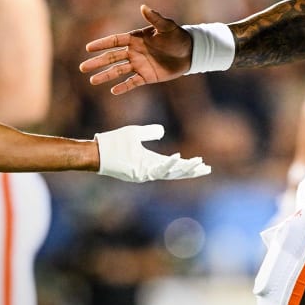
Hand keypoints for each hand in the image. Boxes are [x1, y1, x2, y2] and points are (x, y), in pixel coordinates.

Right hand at [80, 5, 191, 94]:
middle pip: (111, 57)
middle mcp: (134, 52)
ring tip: (92, 81)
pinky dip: (123, 87)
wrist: (190, 52)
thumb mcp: (167, 27)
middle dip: (97, 62)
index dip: (102, 44)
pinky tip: (113, 91)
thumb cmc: (178, 37)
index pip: (115, 41)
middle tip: (82, 67)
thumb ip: (155, 18)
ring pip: (118, 71)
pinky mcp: (146, 76)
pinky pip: (132, 82)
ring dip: (106, 76)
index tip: (88, 48)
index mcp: (136, 38)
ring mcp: (139, 65)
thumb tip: (144, 6)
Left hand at [94, 124, 210, 181]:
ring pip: (169, 173)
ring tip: (198, 164)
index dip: (188, 165)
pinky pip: (157, 169)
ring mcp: (144, 173)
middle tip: (207, 168)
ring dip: (184, 169)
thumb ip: (149, 132)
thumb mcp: (135, 134)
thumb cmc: (114, 143)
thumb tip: (162, 131)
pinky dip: (169, 164)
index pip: (174, 165)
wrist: (97, 151)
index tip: (202, 163)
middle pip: (176, 172)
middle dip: (191, 170)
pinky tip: (179, 158)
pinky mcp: (138, 173)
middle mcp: (150, 169)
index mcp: (151, 161)